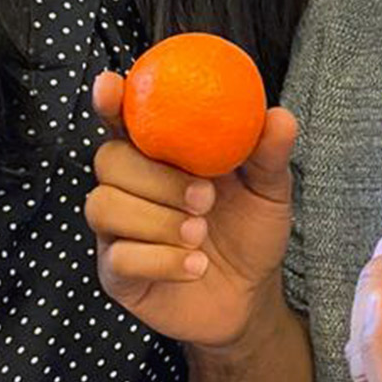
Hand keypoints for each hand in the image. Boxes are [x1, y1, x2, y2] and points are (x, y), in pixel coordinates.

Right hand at [83, 71, 296, 347]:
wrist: (250, 295)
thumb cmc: (250, 231)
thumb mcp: (269, 190)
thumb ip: (268, 154)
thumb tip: (279, 116)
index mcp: (159, 155)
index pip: (122, 120)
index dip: (111, 101)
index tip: (111, 86)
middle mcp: (130, 187)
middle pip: (108, 160)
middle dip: (155, 177)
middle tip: (205, 197)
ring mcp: (117, 231)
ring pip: (103, 206)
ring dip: (156, 221)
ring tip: (200, 235)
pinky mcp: (116, 274)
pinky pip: (118, 258)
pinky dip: (161, 260)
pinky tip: (196, 265)